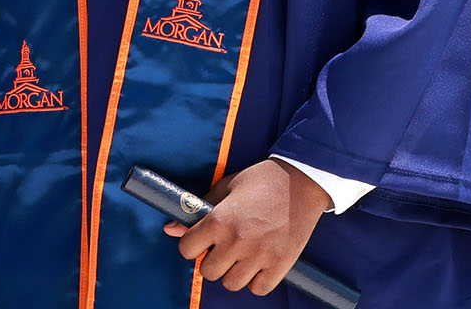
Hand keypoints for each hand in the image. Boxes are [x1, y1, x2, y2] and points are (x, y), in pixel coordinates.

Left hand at [164, 158, 330, 295]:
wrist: (301, 182)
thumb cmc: (259, 182)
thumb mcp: (224, 188)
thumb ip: (197, 210)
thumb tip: (169, 229)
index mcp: (219, 220)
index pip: (187, 249)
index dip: (190, 245)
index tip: (200, 242)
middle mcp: (237, 240)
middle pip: (208, 271)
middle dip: (211, 261)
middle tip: (223, 249)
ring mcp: (260, 254)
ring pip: (232, 283)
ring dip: (233, 272)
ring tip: (241, 256)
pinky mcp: (282, 264)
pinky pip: (259, 288)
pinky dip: (256, 281)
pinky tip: (258, 265)